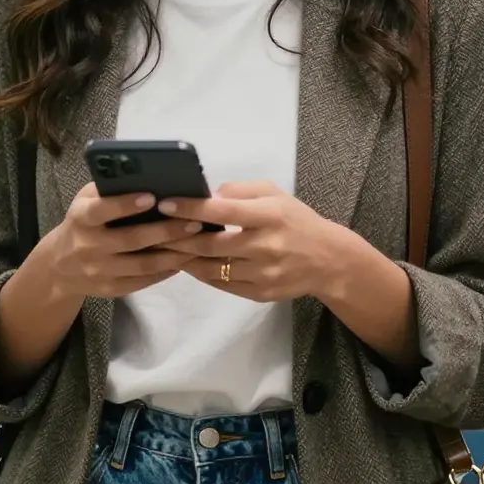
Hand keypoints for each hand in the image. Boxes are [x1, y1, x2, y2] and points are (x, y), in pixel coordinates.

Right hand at [34, 182, 205, 299]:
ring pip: (142, 265)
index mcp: (81, 218)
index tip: (152, 196)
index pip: (101, 210)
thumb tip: (148, 176)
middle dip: (165, 231)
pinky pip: (143, 281)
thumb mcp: (86, 201)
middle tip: (194, 222)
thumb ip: (109, 189)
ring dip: (173, 254)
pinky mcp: (111, 289)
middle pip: (130, 240)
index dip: (125, 204)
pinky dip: (166, 270)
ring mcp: (99, 271)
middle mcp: (88, 246)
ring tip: (198, 241)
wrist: (60, 266)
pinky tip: (185, 258)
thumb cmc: (83, 223)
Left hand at [158, 181, 366, 303]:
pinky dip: (202, 274)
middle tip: (155, 230)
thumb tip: (208, 197)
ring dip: (185, 258)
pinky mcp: (259, 293)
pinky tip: (190, 263)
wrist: (328, 260)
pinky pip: (222, 284)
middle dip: (178, 238)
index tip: (165, 204)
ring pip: (211, 268)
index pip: (222, 211)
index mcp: (269, 215)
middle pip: (211, 245)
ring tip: (165, 248)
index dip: (191, 208)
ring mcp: (262, 273)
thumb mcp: (274, 194)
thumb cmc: (296, 220)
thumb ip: (240, 190)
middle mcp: (265, 246)